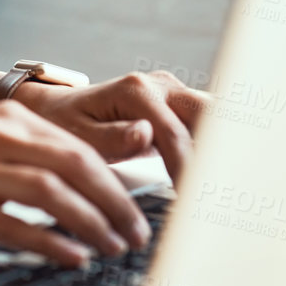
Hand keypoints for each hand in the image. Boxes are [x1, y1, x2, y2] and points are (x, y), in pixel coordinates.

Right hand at [0, 100, 150, 266]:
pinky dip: (50, 242)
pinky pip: (15, 223)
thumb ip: (31, 154)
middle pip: (74, 165)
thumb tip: (85, 184)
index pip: (79, 148)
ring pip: (51, 192)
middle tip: (136, 233)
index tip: (136, 210)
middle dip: (114, 202)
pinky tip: (72, 257)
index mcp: (11, 120)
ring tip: (113, 247)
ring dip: (91, 222)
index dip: (115, 180)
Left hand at [12, 70, 209, 184]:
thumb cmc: (64, 122)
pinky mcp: (177, 105)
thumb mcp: (78, 134)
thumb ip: (112, 137)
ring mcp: (172, 93)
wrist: (59, 108)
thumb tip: (146, 134)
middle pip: (210, 115)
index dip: (188, 169)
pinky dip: (214, 147)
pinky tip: (218, 177)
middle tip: (224, 193)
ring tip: (227, 189)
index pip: (176, 134)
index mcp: (137, 91)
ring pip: (215, 117)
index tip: (194, 199)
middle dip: (221, 152)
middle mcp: (160, 86)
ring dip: (223, 149)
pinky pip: (206, 125)